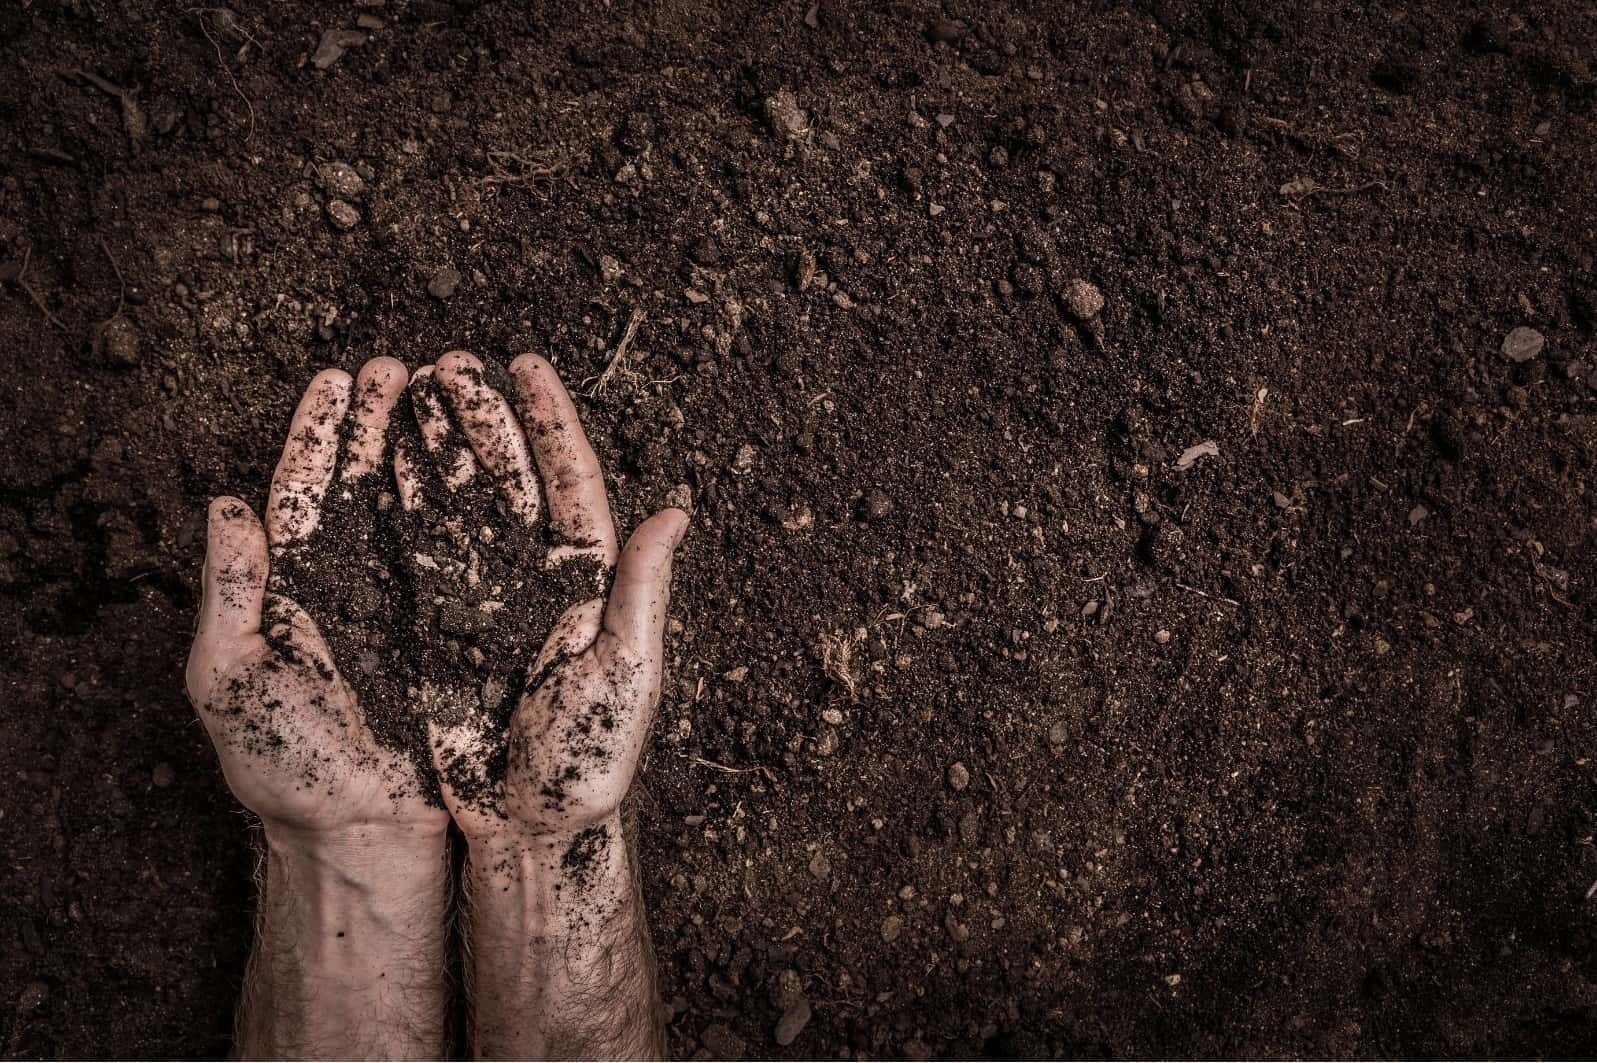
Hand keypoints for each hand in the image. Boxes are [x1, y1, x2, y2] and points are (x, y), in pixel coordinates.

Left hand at [185, 358, 448, 848]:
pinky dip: (480, 504)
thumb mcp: (232, 676)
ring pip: (424, 503)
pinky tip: (487, 463)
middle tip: (399, 366)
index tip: (335, 379)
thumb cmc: (288, 765)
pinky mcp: (458, 626)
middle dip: (381, 419)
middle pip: (368, 480)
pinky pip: (472, 554)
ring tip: (447, 387)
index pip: (304, 489)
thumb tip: (224, 506)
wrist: (363, 828)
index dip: (316, 433)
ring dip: (432, 444)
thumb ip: (230, 590)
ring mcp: (410, 601)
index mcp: (295, 585)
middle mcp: (355, 582)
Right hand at [408, 351, 680, 1057]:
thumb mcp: (625, 673)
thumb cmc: (590, 760)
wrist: (529, 828)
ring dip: (433, 450)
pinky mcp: (437, 629)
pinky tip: (374, 471)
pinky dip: (394, 512)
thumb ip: (642, 590)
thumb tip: (678, 512)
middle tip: (447, 364)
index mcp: (588, 580)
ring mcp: (483, 600)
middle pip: (504, 478)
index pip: (569, 480)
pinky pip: (413, 558)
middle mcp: (535, 578)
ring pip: (454, 507)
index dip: (549, 422)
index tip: (525, 365)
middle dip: (479, 419)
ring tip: (403, 393)